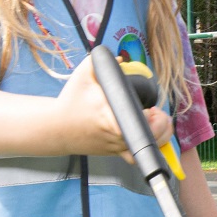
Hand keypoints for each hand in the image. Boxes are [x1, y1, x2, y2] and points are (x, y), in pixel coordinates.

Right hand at [55, 55, 170, 155]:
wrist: (56, 128)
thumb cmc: (70, 102)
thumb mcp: (83, 75)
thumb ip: (103, 62)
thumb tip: (122, 60)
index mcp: (111, 117)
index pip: (141, 121)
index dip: (152, 116)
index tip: (150, 108)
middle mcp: (116, 135)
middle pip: (152, 136)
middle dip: (160, 123)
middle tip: (155, 112)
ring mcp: (116, 147)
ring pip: (148, 148)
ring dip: (157, 135)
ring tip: (152, 121)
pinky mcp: (114, 153)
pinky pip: (136, 155)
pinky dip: (145, 148)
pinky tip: (143, 134)